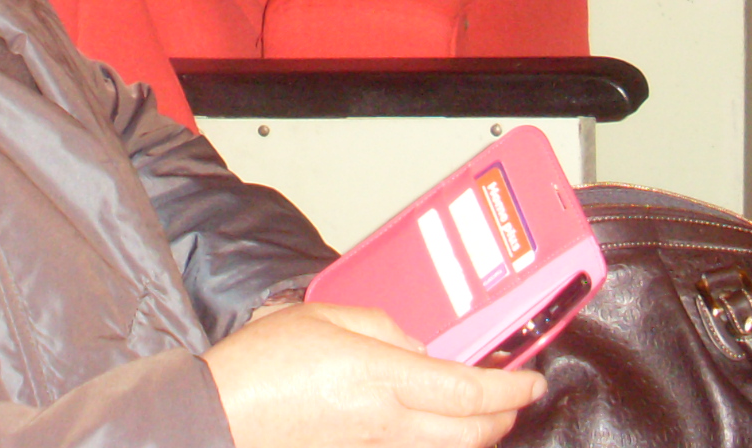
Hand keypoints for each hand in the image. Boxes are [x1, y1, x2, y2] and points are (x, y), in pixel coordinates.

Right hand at [205, 301, 543, 447]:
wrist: (219, 418)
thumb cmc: (260, 367)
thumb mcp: (324, 316)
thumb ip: (381, 326)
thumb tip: (416, 347)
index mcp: (382, 378)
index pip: (470, 391)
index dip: (512, 388)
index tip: (532, 380)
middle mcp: (387, 425)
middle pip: (472, 433)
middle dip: (505, 417)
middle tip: (515, 397)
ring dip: (475, 436)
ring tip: (481, 415)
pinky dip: (438, 447)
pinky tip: (435, 432)